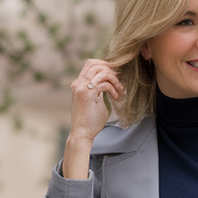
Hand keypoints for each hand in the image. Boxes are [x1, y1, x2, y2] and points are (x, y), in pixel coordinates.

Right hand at [63, 59, 125, 178]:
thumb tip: (111, 83)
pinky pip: (104, 84)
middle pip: (95, 64)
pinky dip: (113, 89)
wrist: (82, 133)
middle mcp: (78, 83)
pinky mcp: (87, 94)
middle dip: (111, 70)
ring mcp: (81, 87)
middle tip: (119, 82)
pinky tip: (117, 97)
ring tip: (120, 91)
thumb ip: (101, 91)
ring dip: (114, 80)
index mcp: (78, 84)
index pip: (90, 64)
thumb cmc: (90, 121)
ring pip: (101, 72)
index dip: (104, 65)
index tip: (115, 74)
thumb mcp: (96, 101)